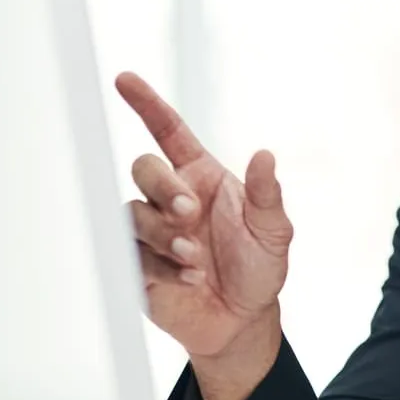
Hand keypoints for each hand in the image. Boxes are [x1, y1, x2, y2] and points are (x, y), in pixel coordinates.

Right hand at [116, 72, 291, 360]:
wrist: (242, 319)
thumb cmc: (258, 268)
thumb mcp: (274, 231)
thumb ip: (266, 195)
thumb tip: (265, 155)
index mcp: (201, 177)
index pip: (168, 132)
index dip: (147, 105)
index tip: (124, 80)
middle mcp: (172, 197)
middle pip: (144, 169)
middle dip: (162, 186)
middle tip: (188, 212)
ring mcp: (152, 230)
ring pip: (134, 212)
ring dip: (164, 233)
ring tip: (195, 258)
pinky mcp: (137, 264)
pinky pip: (132, 254)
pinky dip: (160, 265)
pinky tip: (188, 277)